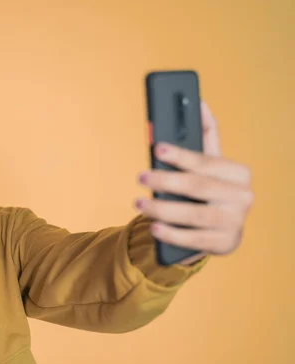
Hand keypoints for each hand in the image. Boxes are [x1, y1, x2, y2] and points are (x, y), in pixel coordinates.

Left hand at [135, 102, 253, 264]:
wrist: (221, 229)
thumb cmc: (209, 189)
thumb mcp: (210, 165)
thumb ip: (205, 136)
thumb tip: (199, 101)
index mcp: (238, 173)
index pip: (206, 162)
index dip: (181, 155)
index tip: (157, 149)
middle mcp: (243, 197)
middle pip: (198, 188)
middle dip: (166, 182)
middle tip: (140, 178)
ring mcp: (235, 223)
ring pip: (194, 215)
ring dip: (163, 210)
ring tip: (138, 204)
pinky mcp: (225, 244)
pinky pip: (195, 240)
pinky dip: (172, 235)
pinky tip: (154, 228)